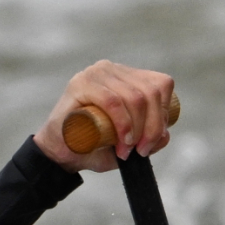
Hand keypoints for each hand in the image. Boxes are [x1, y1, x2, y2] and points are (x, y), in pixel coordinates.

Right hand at [32, 60, 175, 173]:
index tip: (151, 142)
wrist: (58, 153)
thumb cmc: (90, 147)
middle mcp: (113, 70)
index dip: (163, 114)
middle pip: (150, 92)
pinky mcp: (81, 84)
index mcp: (127, 77)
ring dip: (137, 129)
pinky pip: (113, 100)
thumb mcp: (125, 146)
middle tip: (141, 151)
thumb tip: (166, 135)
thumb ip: (147, 140)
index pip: (160, 85)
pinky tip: (122, 142)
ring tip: (127, 151)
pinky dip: (123, 123)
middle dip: (152, 126)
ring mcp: (96, 73)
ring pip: (135, 97)